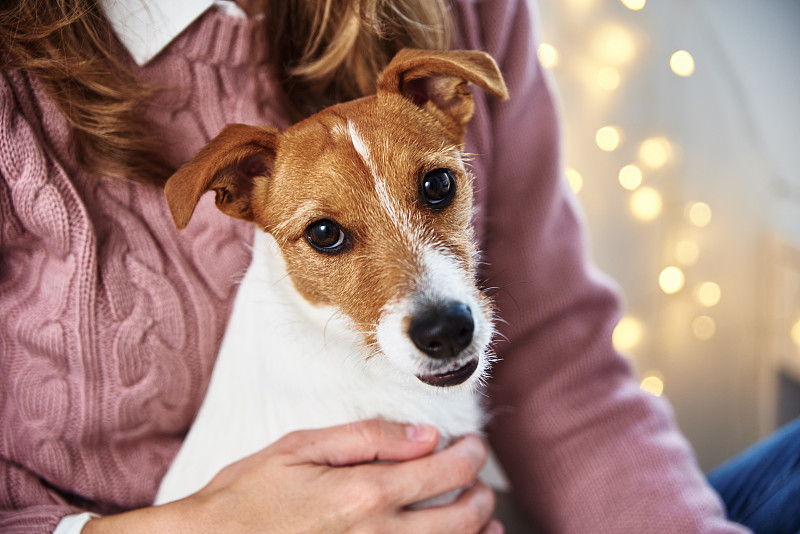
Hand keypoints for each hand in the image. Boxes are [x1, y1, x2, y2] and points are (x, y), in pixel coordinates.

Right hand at [84, 419, 501, 532]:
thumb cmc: (250, 495)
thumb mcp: (301, 448)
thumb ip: (368, 437)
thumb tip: (425, 436)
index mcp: (364, 494)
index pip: (442, 472)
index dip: (469, 455)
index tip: (474, 444)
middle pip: (459, 520)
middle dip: (481, 495)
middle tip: (481, 480)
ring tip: (486, 519)